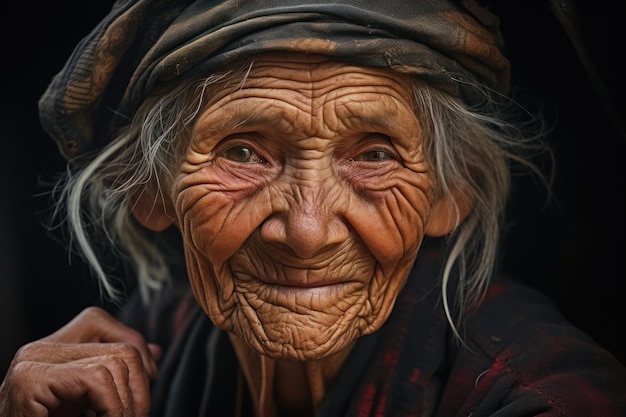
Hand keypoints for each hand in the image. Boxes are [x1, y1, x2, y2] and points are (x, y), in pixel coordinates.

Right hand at [0, 306, 160, 416]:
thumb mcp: (87, 400)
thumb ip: (116, 375)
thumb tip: (154, 354)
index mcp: (52, 349)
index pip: (101, 323)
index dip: (134, 348)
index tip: (148, 381)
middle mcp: (39, 350)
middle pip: (119, 346)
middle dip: (140, 385)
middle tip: (137, 416)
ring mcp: (32, 363)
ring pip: (114, 363)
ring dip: (128, 403)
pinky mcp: (29, 381)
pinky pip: (96, 378)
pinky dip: (113, 406)